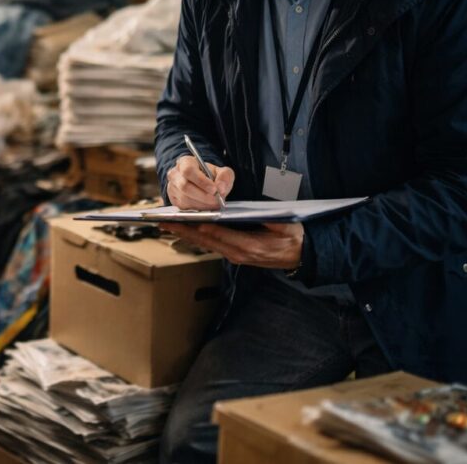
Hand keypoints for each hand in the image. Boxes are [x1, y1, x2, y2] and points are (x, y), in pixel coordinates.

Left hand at [160, 221, 303, 269]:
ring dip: (187, 235)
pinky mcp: (236, 255)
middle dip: (183, 231)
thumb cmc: (293, 236)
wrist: (303, 256)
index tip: (180, 220)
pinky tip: (187, 230)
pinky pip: (213, 246)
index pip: (217, 234)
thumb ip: (262, 218)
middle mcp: (238, 253)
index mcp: (249, 246)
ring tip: (168, 225)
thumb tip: (241, 210)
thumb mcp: (281, 224)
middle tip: (162, 222)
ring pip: (206, 244)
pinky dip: (198, 237)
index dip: (197, 226)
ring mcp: (236, 256)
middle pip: (205, 240)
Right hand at [167, 156, 234, 208]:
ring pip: (185, 198)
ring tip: (213, 204)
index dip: (201, 181)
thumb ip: (224, 177)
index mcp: (185, 162)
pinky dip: (197, 208)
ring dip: (201, 204)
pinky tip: (205, 206)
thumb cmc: (210, 175)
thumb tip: (221, 188)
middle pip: (185, 186)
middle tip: (216, 200)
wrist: (203, 183)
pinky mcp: (173, 199)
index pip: (188, 170)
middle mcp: (175, 174)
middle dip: (203, 196)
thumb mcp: (221, 171)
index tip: (214, 189)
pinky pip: (183, 206)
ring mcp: (172, 187)